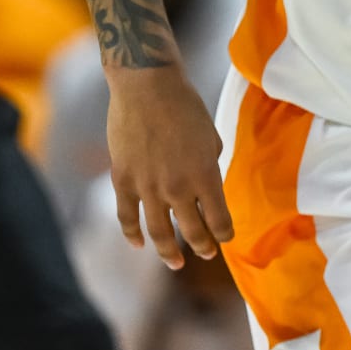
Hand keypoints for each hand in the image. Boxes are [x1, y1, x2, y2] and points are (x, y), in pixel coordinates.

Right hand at [105, 66, 234, 269]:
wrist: (147, 86)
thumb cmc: (185, 105)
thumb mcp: (210, 135)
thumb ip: (209, 165)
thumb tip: (205, 185)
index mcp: (205, 175)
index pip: (219, 219)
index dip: (224, 233)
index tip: (226, 238)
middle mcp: (178, 188)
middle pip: (192, 230)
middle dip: (203, 246)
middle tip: (206, 253)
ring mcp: (147, 187)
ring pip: (159, 232)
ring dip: (170, 252)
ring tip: (177, 263)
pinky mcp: (124, 181)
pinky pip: (127, 217)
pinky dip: (132, 235)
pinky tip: (139, 245)